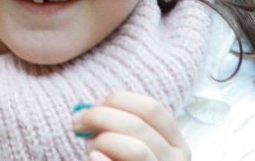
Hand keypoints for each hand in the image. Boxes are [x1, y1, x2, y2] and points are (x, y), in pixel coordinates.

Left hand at [72, 92, 189, 160]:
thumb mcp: (132, 147)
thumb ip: (119, 128)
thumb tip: (90, 109)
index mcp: (176, 144)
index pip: (152, 108)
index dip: (120, 100)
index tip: (95, 104)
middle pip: (137, 124)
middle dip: (99, 116)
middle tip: (77, 124)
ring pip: (135, 148)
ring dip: (103, 141)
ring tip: (90, 148)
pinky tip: (93, 157)